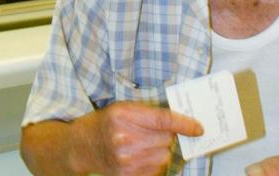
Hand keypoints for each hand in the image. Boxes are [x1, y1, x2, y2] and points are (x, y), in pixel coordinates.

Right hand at [73, 102, 201, 175]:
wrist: (80, 147)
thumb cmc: (104, 123)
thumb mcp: (122, 109)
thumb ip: (147, 113)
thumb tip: (178, 120)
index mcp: (123, 116)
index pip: (162, 120)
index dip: (184, 124)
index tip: (198, 128)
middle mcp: (124, 138)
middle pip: (166, 139)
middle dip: (166, 136)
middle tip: (152, 133)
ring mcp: (125, 160)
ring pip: (163, 156)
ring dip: (161, 150)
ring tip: (144, 145)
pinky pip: (156, 170)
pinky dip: (154, 163)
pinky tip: (141, 157)